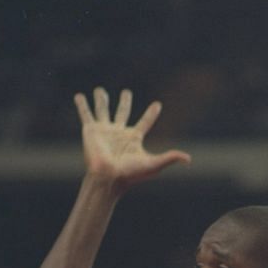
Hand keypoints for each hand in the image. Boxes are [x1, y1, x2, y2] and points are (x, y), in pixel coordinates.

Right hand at [75, 87, 190, 188]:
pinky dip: (82, 105)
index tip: (157, 105)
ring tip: (100, 90)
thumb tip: (188, 159)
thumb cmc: (130, 174)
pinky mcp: (91, 130)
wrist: (108, 177)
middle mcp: (119, 132)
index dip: (151, 114)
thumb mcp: (153, 165)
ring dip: (101, 100)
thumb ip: (169, 158)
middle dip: (125, 102)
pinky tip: (79, 96)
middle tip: (127, 92)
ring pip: (103, 110)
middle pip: (123, 113)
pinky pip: (86, 114)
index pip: (145, 122)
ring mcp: (104, 130)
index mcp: (133, 138)